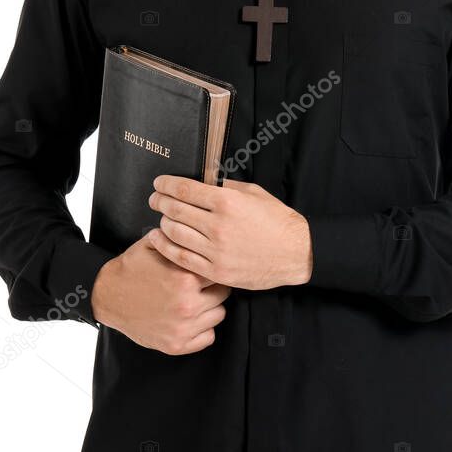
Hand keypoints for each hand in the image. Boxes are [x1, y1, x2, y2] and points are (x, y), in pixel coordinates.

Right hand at [91, 233, 229, 354]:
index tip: (206, 268)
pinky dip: (202, 329)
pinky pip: (208, 337)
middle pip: (223, 294)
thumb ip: (179, 239)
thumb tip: (201, 228)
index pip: (218, 271)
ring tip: (194, 300)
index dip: (212, 267)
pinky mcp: (176, 345)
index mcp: (185, 279)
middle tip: (200, 285)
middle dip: (213, 287)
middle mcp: (187, 305)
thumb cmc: (131, 269)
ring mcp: (182, 328)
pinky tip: (190, 318)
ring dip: (210, 308)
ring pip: (219, 315)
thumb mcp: (153, 245)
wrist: (107, 296)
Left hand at [147, 176, 312, 289]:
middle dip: (159, 201)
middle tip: (154, 199)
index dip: (166, 184)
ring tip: (160, 218)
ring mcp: (216, 250)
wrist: (297, 253)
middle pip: (175, 210)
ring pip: (174, 233)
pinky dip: (165, 247)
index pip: (184, 189)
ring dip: (162, 223)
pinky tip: (158, 239)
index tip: (159, 183)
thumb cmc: (278, 221)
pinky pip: (181, 258)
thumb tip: (204, 180)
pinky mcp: (216, 271)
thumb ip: (226, 186)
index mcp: (227, 202)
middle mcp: (218, 225)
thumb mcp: (254, 193)